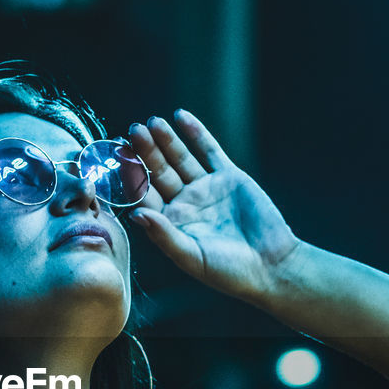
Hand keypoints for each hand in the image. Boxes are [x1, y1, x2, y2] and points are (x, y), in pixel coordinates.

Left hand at [126, 109, 301, 304]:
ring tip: (151, 122)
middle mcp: (185, 203)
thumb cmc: (228, 271)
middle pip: (158, 172)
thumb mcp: (191, 256)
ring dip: (166, 140)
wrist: (271, 265)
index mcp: (171, 223)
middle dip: (145, 152)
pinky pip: (209, 150)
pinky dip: (195, 133)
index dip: (130, 177)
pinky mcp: (228, 177)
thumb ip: (163, 235)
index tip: (117, 159)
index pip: (144, 195)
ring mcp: (206, 188)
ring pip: (180, 158)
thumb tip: (136, 215)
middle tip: (132, 131)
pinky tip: (181, 116)